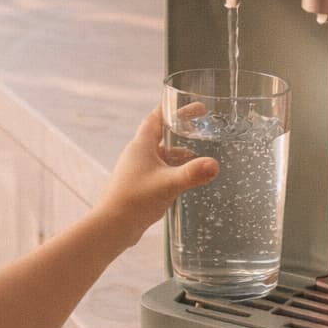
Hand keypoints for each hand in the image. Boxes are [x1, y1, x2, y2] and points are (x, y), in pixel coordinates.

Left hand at [97, 107, 217, 246]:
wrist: (113, 226)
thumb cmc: (135, 200)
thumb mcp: (168, 184)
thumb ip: (192, 174)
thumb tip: (215, 165)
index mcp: (141, 145)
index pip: (156, 118)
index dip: (171, 108)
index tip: (187, 101)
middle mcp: (138, 154)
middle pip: (161, 134)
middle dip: (180, 128)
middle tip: (200, 123)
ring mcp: (138, 170)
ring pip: (161, 154)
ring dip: (178, 151)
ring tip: (198, 151)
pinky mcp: (140, 185)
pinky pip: (160, 169)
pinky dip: (173, 168)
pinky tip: (185, 177)